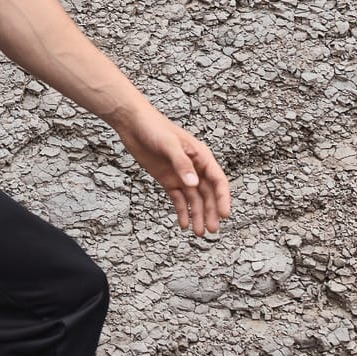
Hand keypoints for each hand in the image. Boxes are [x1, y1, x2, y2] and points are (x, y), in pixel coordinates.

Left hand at [117, 108, 230, 236]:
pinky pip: (178, 198)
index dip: (223, 198)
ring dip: (197, 215)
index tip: (224, 214)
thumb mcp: (169, 144)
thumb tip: (193, 184)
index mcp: (201, 156)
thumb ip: (182, 164)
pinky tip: (183, 224)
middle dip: (211, 212)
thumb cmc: (153, 126)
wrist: (132, 122)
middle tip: (212, 230)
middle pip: (207, 194)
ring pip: (194, 199)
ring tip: (198, 232)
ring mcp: (181, 174)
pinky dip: (182, 211)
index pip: (218, 180)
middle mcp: (194, 167)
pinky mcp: (167, 179)